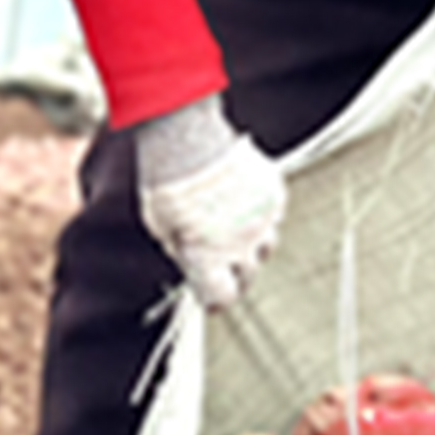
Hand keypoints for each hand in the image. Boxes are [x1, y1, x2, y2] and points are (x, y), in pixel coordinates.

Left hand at [133, 95, 286, 311]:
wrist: (186, 135)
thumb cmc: (166, 180)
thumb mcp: (160, 226)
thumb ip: (180, 251)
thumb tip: (190, 259)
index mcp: (208, 258)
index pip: (222, 298)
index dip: (214, 300)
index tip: (210, 296)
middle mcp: (240, 244)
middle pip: (247, 277)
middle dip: (233, 275)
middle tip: (221, 266)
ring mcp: (261, 219)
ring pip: (266, 248)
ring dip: (251, 246)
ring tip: (233, 232)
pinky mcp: (273, 194)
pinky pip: (274, 216)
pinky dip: (261, 215)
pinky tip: (243, 205)